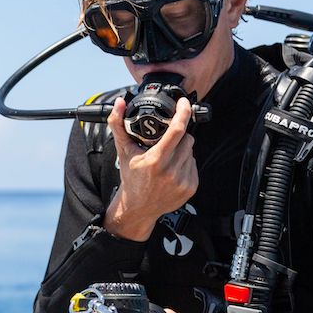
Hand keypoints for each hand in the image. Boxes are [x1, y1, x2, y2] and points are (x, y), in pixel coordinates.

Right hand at [103, 97, 197, 241]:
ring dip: (183, 149)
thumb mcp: (123, 151)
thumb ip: (118, 124)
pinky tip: (173, 169)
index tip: (183, 104)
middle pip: (187, 139)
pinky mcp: (190, 188)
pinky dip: (186, 163)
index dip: (183, 112)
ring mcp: (182, 181)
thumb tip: (119, 103)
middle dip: (180, 135)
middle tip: (167, 141)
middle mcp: (170, 172)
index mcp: (155, 160)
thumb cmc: (131, 179)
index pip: (177, 130)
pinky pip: (194, 165)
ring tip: (168, 157)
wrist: (138, 208)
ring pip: (191, 151)